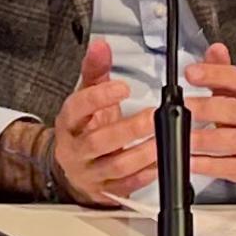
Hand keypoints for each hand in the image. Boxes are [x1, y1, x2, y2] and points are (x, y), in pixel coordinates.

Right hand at [46, 37, 161, 207]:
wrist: (73, 168)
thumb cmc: (84, 129)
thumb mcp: (85, 96)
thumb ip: (95, 70)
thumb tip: (101, 45)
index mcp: (69, 123)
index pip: (78, 109)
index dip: (99, 98)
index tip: (123, 87)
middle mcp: (76, 150)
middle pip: (99, 141)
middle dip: (129, 128)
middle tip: (154, 115)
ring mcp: (92, 173)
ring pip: (117, 165)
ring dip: (144, 152)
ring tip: (165, 138)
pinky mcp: (108, 190)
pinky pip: (130, 184)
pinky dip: (149, 172)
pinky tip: (164, 160)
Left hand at [185, 46, 235, 201]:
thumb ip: (226, 75)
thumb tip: (214, 49)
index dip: (213, 74)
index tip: (191, 73)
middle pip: (233, 110)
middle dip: (206, 107)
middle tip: (183, 106)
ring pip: (230, 140)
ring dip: (204, 139)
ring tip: (183, 137)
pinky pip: (231, 167)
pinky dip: (208, 165)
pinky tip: (191, 162)